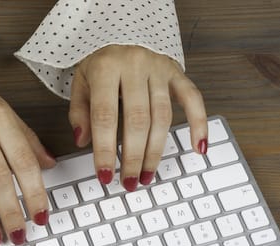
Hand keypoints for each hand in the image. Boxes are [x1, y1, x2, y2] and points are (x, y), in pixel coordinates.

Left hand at [70, 45, 207, 190]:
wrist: (122, 30)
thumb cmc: (100, 62)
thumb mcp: (80, 82)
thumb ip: (80, 112)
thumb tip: (83, 142)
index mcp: (106, 69)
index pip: (105, 117)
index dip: (105, 150)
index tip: (105, 175)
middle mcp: (135, 67)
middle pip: (137, 120)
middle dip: (133, 156)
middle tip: (129, 182)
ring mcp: (159, 69)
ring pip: (162, 116)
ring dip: (156, 151)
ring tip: (147, 175)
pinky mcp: (177, 72)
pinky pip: (193, 98)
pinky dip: (199, 123)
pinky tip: (197, 147)